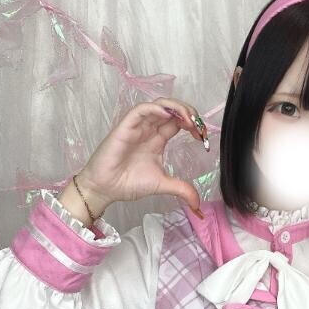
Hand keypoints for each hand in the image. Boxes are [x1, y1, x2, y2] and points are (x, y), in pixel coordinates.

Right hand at [76, 97, 208, 212]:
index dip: (192, 124)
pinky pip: (141, 110)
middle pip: (171, 110)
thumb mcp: (162, 184)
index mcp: (157, 140)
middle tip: (198, 125)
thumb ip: (181, 189)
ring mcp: (138, 127)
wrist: (106, 189)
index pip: (177, 123)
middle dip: (188, 113)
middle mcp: (149, 130)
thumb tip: (197, 203)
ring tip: (187, 118)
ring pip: (158, 105)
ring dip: (175, 107)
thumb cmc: (128, 183)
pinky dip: (155, 108)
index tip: (202, 135)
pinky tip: (167, 114)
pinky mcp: (126, 126)